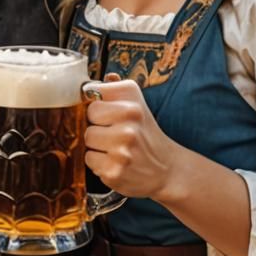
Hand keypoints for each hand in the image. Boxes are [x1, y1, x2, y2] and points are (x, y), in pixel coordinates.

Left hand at [84, 72, 182, 200]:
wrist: (167, 169)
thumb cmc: (145, 134)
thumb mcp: (137, 105)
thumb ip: (114, 89)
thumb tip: (90, 85)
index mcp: (133, 100)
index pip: (92, 92)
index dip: (99, 103)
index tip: (109, 111)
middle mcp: (130, 121)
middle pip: (89, 115)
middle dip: (98, 124)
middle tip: (115, 132)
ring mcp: (122, 147)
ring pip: (88, 138)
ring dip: (97, 144)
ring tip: (116, 148)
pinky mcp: (114, 170)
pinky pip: (89, 159)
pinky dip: (99, 162)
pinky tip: (115, 162)